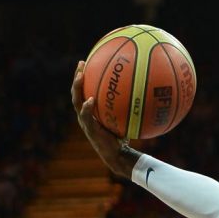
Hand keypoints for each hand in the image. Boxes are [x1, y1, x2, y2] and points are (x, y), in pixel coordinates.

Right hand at [70, 61, 135, 178]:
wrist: (117, 155)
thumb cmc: (122, 138)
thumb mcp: (123, 120)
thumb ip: (126, 107)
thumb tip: (142, 92)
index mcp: (90, 111)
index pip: (83, 91)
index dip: (83, 77)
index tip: (86, 62)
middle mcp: (84, 114)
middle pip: (76, 92)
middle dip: (77, 77)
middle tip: (81, 63)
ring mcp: (84, 121)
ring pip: (76, 101)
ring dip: (77, 88)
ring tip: (80, 76)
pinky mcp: (89, 130)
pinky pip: (86, 116)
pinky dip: (87, 108)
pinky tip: (90, 100)